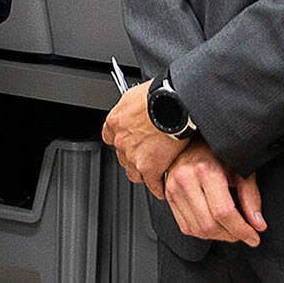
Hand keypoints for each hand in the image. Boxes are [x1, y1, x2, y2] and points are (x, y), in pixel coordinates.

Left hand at [102, 80, 186, 198]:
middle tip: (146, 155)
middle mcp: (121, 140)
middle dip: (133, 157)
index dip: (121, 141)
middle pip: (122, 157)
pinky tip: (163, 187)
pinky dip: (159, 187)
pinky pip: (153, 184)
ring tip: (154, 173)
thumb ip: (132, 108)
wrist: (173, 104)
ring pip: (134, 173)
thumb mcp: (136, 95)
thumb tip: (136, 109)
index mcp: (115, 121)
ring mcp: (133, 156)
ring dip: (144, 173)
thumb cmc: (159, 95)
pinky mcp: (149, 168)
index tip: (127, 142)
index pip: (110, 137)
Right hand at [163, 140, 266, 246]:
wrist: (191, 140)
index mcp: (205, 170)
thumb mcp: (239, 168)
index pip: (224, 212)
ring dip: (218, 236)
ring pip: (197, 229)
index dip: (241, 230)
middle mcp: (185, 179)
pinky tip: (214, 224)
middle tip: (244, 234)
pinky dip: (203, 232)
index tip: (253, 237)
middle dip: (232, 236)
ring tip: (230, 230)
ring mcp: (173, 188)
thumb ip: (250, 197)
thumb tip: (258, 224)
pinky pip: (186, 226)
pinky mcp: (168, 195)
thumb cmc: (217, 152)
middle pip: (210, 224)